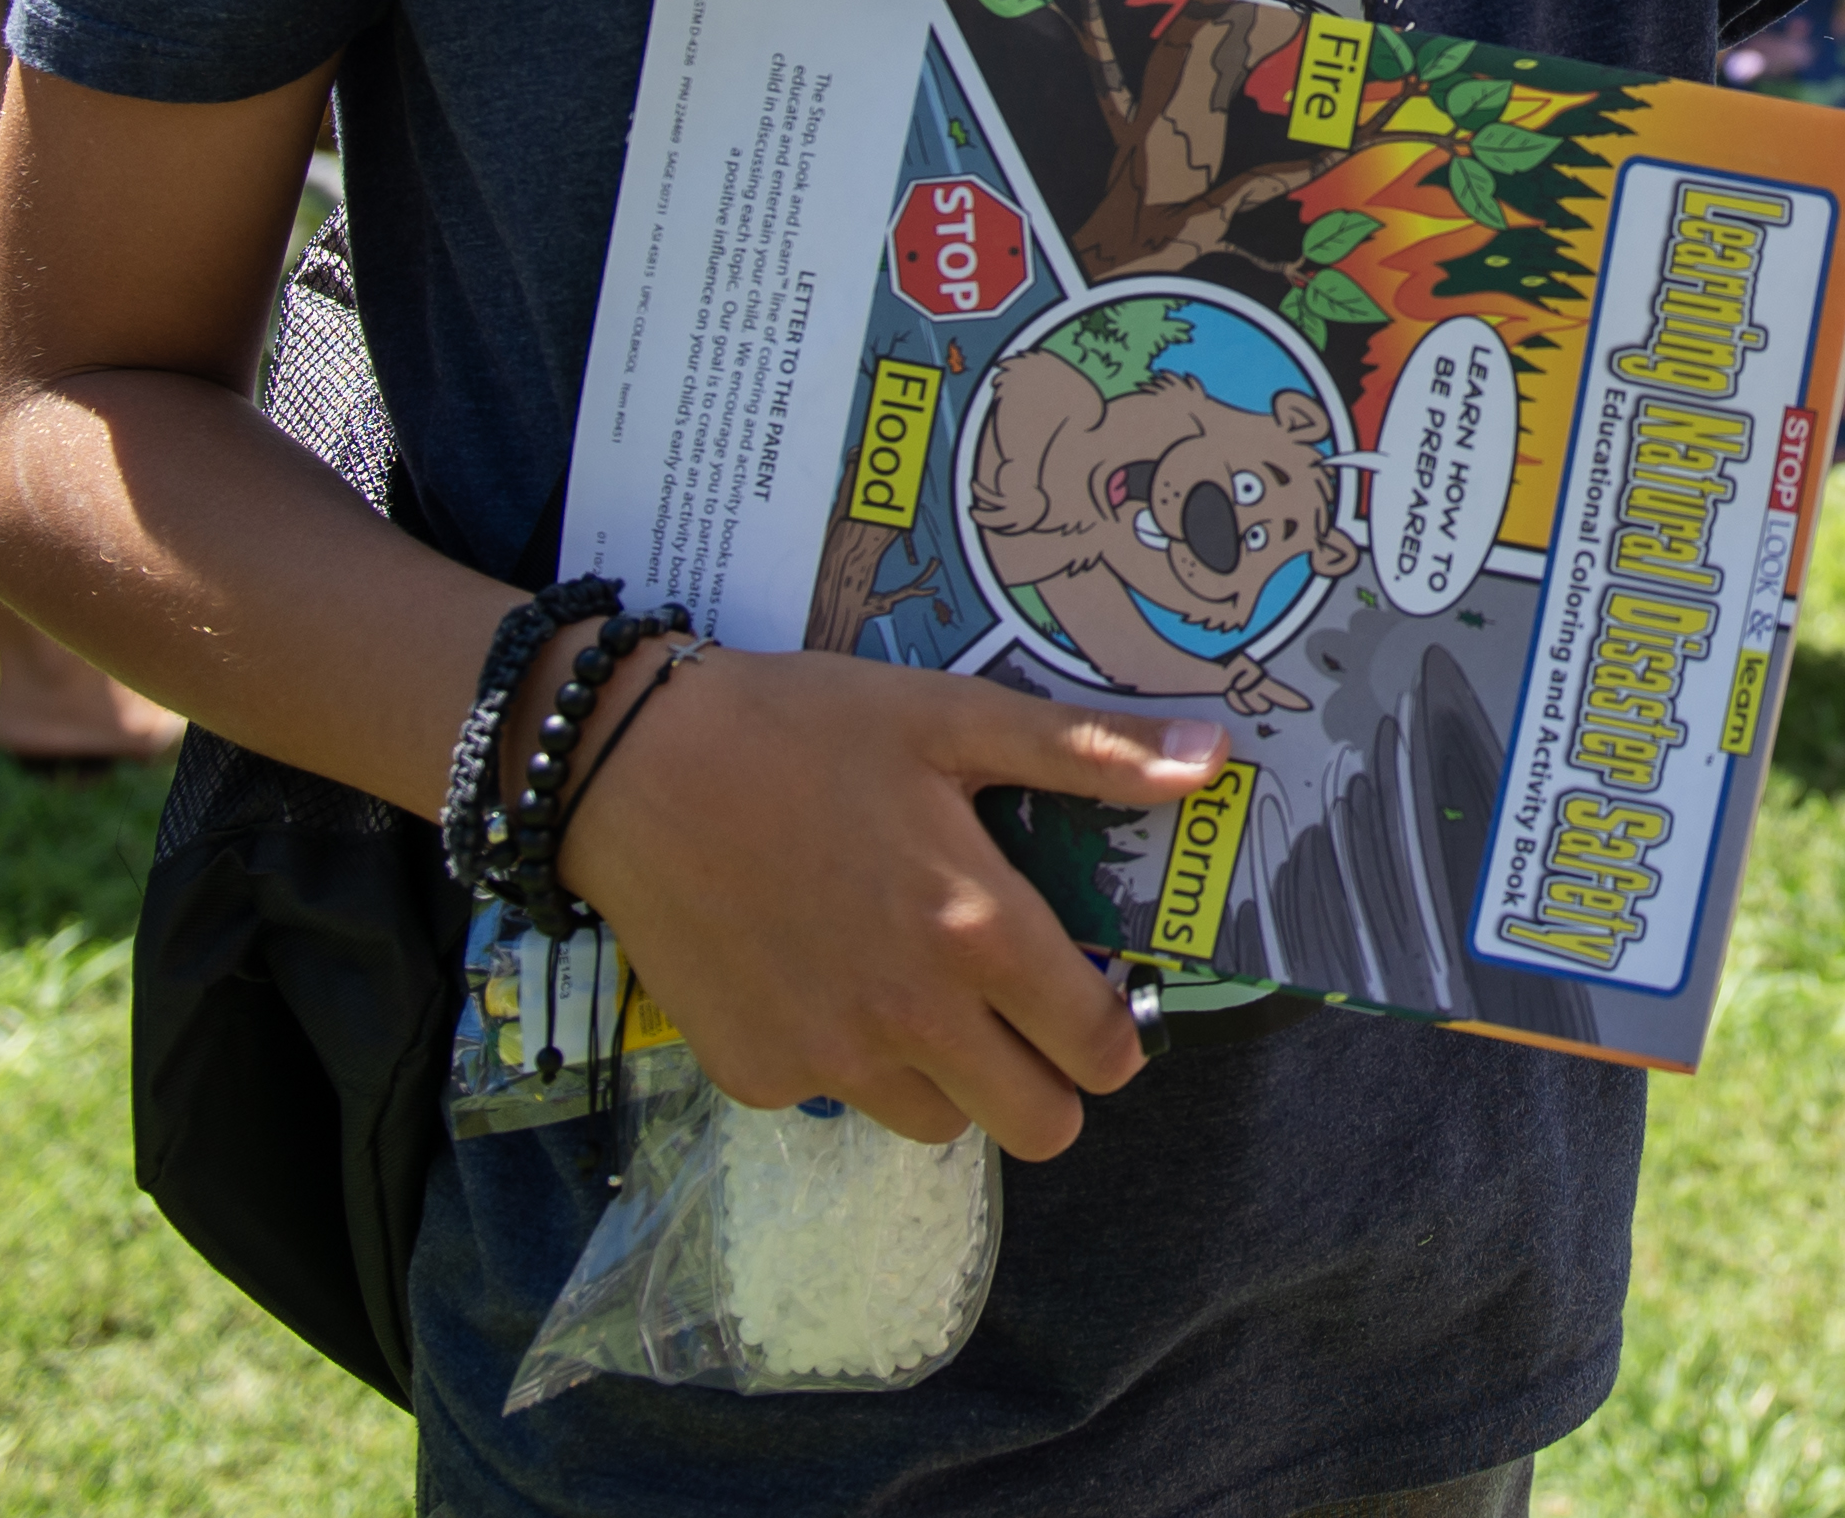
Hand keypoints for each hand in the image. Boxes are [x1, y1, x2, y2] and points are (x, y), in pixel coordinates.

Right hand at [558, 645, 1224, 1155]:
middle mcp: (910, 1016)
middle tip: (1025, 1018)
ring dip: (952, 1078)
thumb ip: (1091, 753)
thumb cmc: (805, 729)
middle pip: (1036, 1127)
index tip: (1104, 1008)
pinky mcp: (755, 1076)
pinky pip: (838, 1101)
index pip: (1099, 1049)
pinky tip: (826, 975)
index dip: (1118, 1039)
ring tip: (921, 986)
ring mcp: (828, 1059)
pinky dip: (850, 1061)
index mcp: (976, 932)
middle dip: (1051, 1085)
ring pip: (940, 1124)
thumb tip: (1213, 760)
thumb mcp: (955, 717)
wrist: (632, 767)